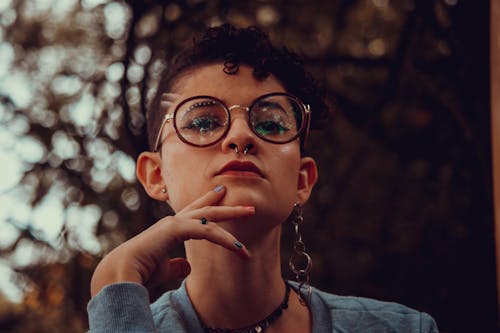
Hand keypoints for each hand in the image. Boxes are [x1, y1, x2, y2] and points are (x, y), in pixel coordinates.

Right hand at [90, 185, 253, 296]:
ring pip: (210, 217)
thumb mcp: (164, 269)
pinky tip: (241, 249)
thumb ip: (177, 265)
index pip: (193, 212)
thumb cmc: (140, 272)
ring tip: (252, 212)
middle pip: (206, 208)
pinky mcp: (176, 229)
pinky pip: (208, 232)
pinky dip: (226, 240)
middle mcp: (173, 222)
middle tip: (245, 203)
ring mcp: (174, 223)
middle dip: (226, 204)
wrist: (122, 274)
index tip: (221, 194)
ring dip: (233, 215)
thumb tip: (189, 265)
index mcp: (170, 229)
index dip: (208, 202)